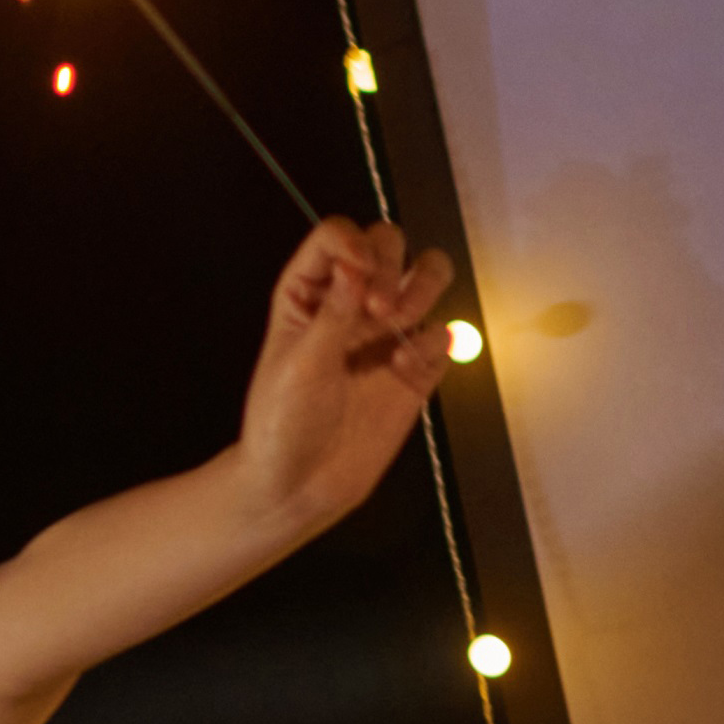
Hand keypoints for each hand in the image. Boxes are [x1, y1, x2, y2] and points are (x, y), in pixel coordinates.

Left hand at [234, 215, 454, 538]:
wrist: (298, 486)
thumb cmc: (281, 423)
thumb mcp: (299, 363)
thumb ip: (334, 312)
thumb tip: (357, 265)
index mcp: (309, 294)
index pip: (338, 238)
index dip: (353, 243)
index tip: (359, 272)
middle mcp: (351, 306)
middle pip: (390, 246)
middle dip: (392, 265)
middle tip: (378, 309)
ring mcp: (385, 335)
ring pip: (426, 278)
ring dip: (423, 288)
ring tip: (397, 325)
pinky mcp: (414, 371)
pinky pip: (442, 336)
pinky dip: (432, 344)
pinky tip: (403, 369)